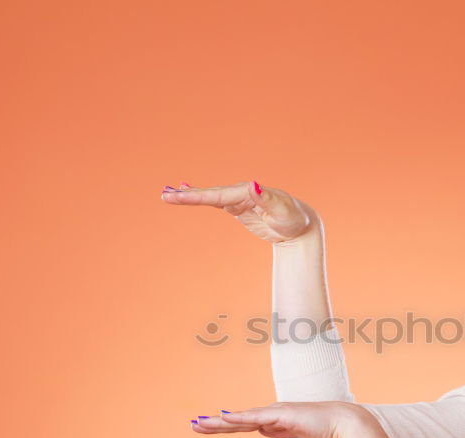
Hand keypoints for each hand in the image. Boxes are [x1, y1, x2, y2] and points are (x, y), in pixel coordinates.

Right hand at [161, 180, 320, 242]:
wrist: (300, 225)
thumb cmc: (293, 219)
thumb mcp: (282, 210)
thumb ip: (265, 198)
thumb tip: (252, 184)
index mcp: (248, 191)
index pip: (218, 194)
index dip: (198, 195)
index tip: (179, 194)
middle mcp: (240, 192)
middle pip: (209, 193)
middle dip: (187, 195)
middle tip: (164, 194)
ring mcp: (238, 199)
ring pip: (209, 196)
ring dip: (188, 195)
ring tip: (166, 193)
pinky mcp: (237, 208)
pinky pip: (214, 202)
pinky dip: (199, 197)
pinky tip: (185, 192)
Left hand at [191, 401, 373, 437]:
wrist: (345, 424)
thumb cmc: (325, 428)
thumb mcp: (297, 433)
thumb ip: (281, 431)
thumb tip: (264, 431)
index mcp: (274, 419)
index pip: (244, 423)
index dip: (225, 425)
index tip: (207, 426)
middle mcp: (272, 413)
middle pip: (238, 420)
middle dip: (214, 423)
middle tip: (193, 424)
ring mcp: (276, 413)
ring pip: (242, 419)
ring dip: (219, 422)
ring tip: (199, 423)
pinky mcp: (282, 415)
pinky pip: (256, 418)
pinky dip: (239, 417)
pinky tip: (224, 417)